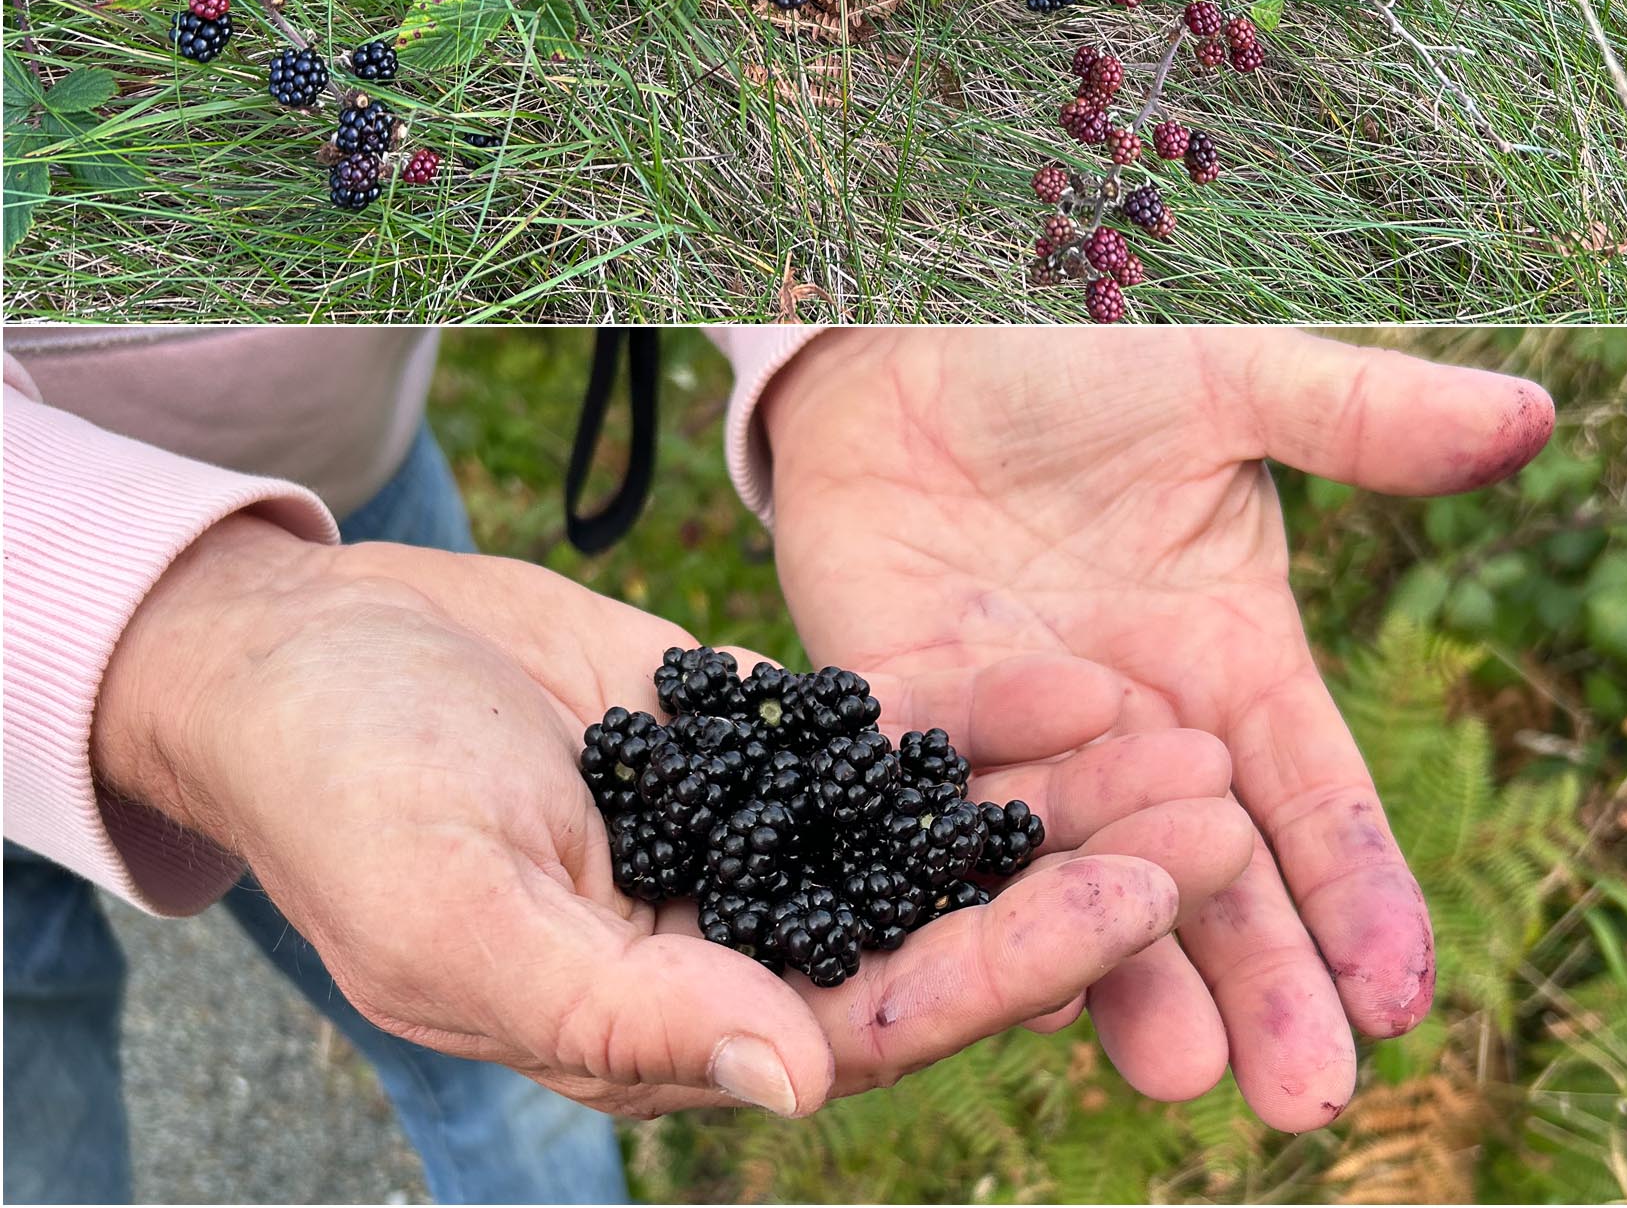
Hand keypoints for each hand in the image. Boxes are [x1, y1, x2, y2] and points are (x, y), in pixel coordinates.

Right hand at [91, 517, 1200, 1118]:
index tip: (1145, 897)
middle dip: (1088, 878)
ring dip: (1066, 796)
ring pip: (944, 832)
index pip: (888, 1015)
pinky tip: (1087, 679)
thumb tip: (796, 1082)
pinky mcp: (760, 741)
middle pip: (951, 927)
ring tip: (1195, 738)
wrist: (293, 651)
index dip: (1021, 961)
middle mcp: (743, 948)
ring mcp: (762, 843)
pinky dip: (985, 710)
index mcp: (679, 1024)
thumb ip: (625, 1004)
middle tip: (1226, 815)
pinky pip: (895, 733)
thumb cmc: (341, 795)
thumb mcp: (459, 912)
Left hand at [758, 327, 1553, 1129]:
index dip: (1359, 892)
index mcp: (1233, 664)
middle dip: (1269, 988)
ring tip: (1189, 1080)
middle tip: (1309, 1097)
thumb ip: (1368, 418)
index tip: (1403, 992)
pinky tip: (1021, 1000)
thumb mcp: (1233, 379)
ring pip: (1092, 887)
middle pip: (1217, 880)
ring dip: (1141, 988)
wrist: (900, 327)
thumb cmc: (1082, 351)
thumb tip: (1532, 414)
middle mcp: (1140, 732)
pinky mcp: (899, 736)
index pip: (1313, 800)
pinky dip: (985, 919)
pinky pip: (947, 842)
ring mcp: (1023, 747)